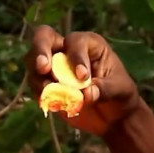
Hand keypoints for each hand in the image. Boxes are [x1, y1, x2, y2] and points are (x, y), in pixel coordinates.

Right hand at [25, 25, 140, 135]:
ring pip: (33, 61)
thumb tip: (86, 94)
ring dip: (38, 77)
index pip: (75, 41)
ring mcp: (53, 65)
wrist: (112, 115)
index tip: (83, 77)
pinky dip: (40, 92)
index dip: (76, 56)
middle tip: (44, 68)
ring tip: (49, 91)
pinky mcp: (46, 83)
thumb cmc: (119, 94)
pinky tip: (52, 103)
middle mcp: (67, 49)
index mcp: (88, 43)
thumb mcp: (119, 89)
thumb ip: (104, 89)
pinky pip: (34, 83)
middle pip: (44, 37)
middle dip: (40, 50)